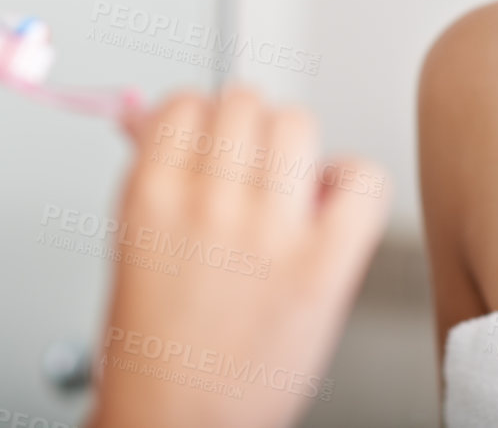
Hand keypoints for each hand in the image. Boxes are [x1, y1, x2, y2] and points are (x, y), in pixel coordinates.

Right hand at [88, 86, 388, 427]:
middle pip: (245, 103)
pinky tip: (332, 209)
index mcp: (150, 196)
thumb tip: (144, 113)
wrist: (181, 423)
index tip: (209, 139)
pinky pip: (361, 182)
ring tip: (289, 186)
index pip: (187, 103)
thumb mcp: (136, 242)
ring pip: (297, 124)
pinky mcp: (323, 267)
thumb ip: (151, 169)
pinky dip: (354, 184)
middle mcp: (207, 206)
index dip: (203, 118)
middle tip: (250, 165)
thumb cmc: (158, 347)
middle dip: (249, 128)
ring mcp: (267, 234)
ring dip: (295, 147)